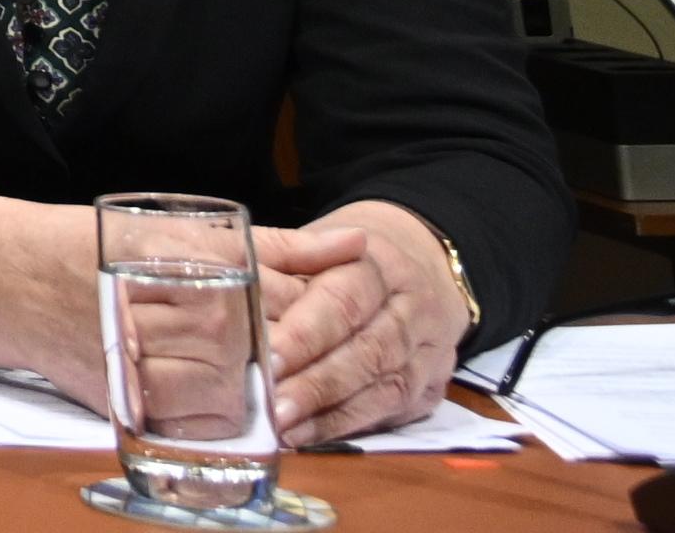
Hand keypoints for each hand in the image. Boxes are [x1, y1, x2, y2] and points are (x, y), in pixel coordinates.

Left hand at [261, 205, 463, 445]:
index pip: (344, 301)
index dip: (306, 334)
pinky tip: (307, 435)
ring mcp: (429, 353)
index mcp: (381, 265)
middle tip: (273, 405)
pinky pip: (389, 413)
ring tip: (284, 427)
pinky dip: (345, 426)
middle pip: (368, 351)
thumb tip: (246, 282)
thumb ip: (285, 256)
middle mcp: (414, 310)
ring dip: (331, 414)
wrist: (423, 270)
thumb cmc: (345, 259)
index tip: (268, 358)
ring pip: (383, 388)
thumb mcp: (315, 238)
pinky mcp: (428, 390)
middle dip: (318, 383)